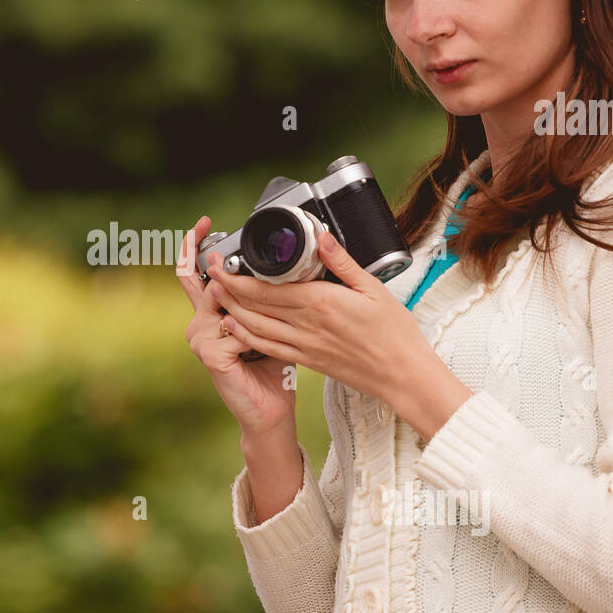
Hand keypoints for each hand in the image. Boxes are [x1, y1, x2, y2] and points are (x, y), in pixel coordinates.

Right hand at [177, 216, 297, 437]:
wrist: (272, 411)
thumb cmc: (273, 369)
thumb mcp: (272, 323)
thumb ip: (265, 296)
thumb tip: (280, 266)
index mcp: (211, 313)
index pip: (193, 274)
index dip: (194, 247)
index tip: (202, 223)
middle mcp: (200, 323)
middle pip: (209, 282)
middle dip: (225, 270)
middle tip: (242, 265)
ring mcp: (200, 338)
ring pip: (223, 301)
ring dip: (248, 305)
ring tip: (267, 320)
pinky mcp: (209, 354)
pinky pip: (234, 326)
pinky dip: (252, 330)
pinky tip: (261, 344)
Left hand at [204, 229, 431, 404]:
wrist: (402, 375)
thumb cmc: (394, 332)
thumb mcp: (373, 288)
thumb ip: (342, 261)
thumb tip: (321, 237)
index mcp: (320, 303)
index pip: (268, 288)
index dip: (238, 277)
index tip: (221, 263)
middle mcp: (306, 326)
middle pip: (256, 306)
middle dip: (228, 289)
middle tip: (210, 273)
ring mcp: (304, 345)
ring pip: (256, 328)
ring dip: (232, 311)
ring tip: (215, 296)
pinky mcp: (307, 360)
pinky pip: (269, 347)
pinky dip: (247, 336)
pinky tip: (237, 327)